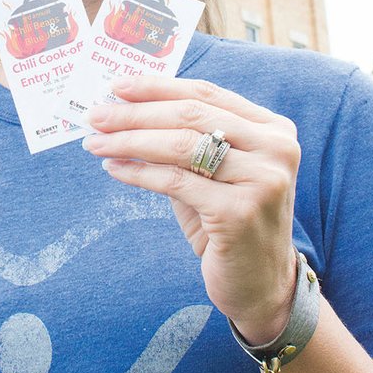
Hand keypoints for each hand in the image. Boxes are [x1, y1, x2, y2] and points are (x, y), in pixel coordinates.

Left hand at [83, 75, 299, 343]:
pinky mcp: (239, 211)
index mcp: (273, 129)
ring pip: (180, 145)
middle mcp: (276, 148)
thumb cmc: (228, 223)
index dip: (158, 87)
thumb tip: (124, 110)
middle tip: (96, 115)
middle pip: (190, 115)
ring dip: (130, 140)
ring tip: (96, 142)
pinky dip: (138, 172)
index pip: (206, 94)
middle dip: (136, 113)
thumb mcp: (211, 174)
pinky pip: (175, 181)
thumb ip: (182, 141)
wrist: (260, 286)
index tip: (117, 87)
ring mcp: (262, 179)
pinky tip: (114, 169)